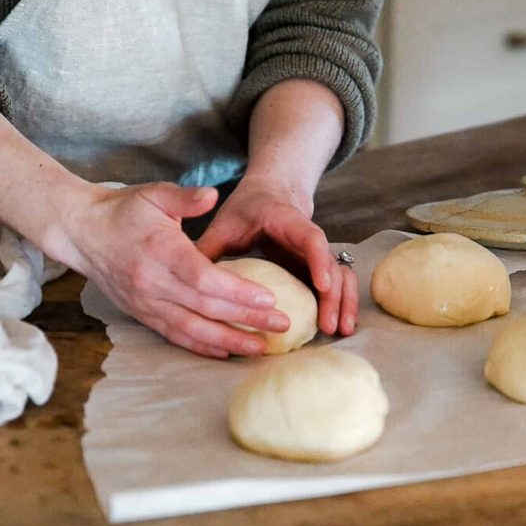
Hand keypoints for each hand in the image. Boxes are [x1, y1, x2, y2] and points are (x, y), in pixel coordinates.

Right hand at [58, 183, 290, 357]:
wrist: (81, 232)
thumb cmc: (122, 210)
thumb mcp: (153, 194)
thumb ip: (185, 197)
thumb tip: (212, 195)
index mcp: (160, 251)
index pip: (203, 278)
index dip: (237, 291)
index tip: (268, 297)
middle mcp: (153, 283)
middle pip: (205, 307)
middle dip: (246, 319)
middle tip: (281, 324)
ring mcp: (146, 303)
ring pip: (192, 329)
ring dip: (229, 341)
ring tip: (261, 348)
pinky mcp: (142, 314)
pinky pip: (174, 335)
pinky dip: (201, 346)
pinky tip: (225, 353)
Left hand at [196, 178, 357, 337]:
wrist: (272, 193)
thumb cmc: (246, 209)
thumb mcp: (225, 222)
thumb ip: (208, 246)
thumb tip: (182, 275)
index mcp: (288, 221)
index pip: (311, 238)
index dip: (318, 261)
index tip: (323, 284)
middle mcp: (309, 237)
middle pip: (331, 264)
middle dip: (334, 295)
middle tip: (329, 325)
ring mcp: (317, 253)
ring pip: (341, 275)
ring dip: (343, 302)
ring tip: (339, 331)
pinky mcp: (318, 267)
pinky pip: (338, 284)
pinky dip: (341, 304)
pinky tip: (338, 328)